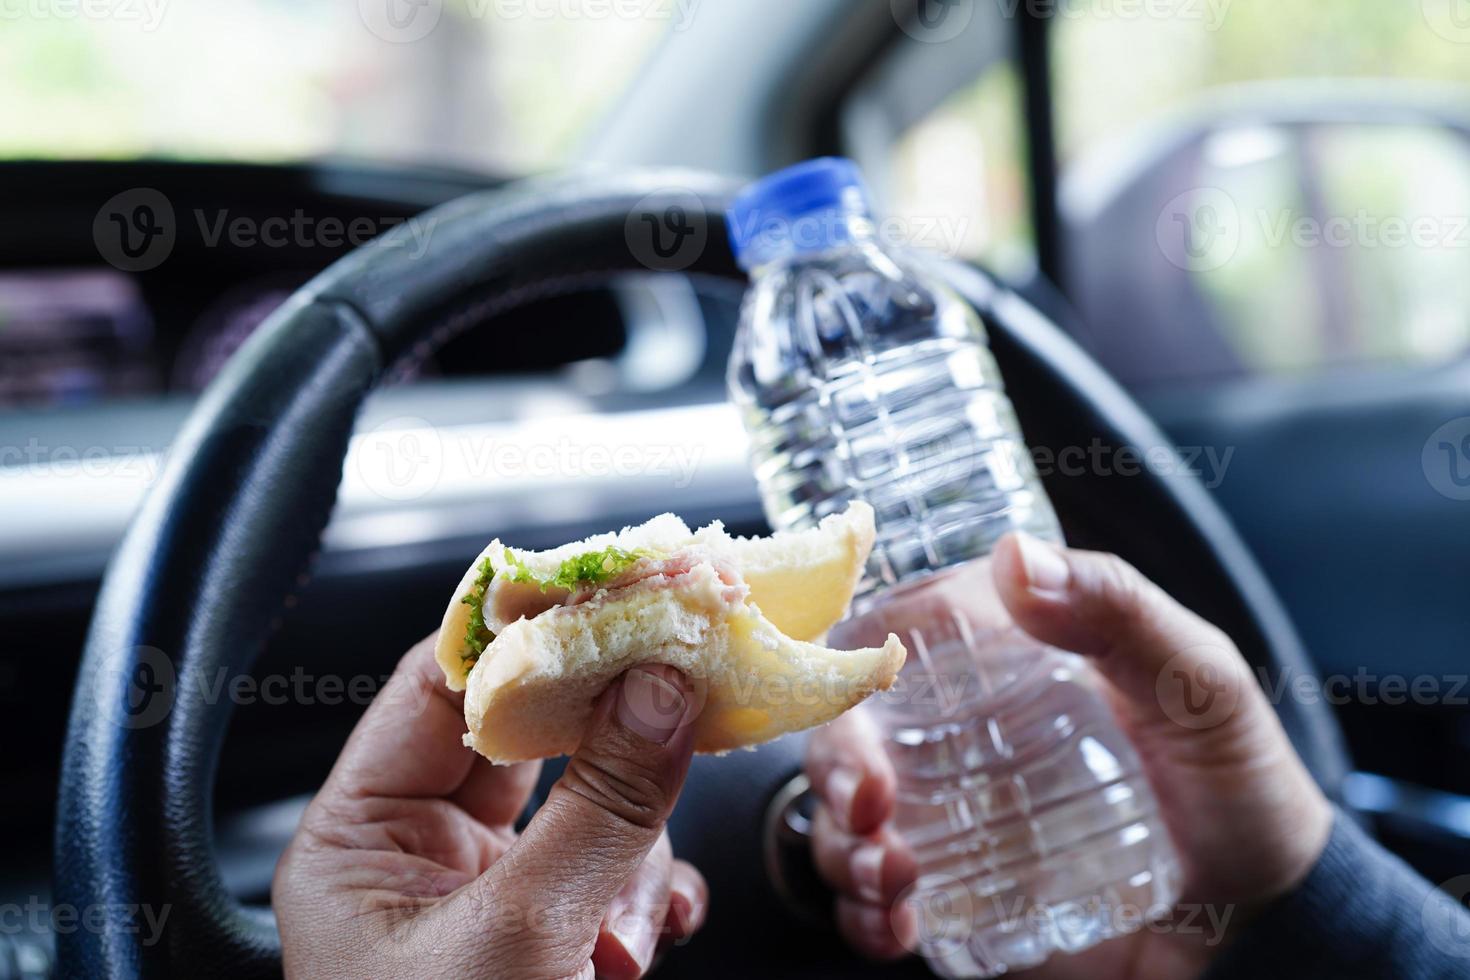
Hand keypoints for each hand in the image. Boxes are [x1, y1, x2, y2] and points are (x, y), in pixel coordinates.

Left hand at [273, 635, 707, 978]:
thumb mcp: (519, 936)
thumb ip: (597, 808)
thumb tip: (660, 688)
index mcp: (359, 843)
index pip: (434, 689)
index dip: (520, 636)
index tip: (605, 594)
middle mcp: (422, 862)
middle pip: (532, 742)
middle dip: (606, 745)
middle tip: (673, 696)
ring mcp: (491, 904)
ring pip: (591, 812)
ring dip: (634, 856)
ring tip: (626, 928)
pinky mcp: (552, 945)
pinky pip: (619, 877)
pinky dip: (650, 899)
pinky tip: (655, 929)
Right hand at [806, 532, 1333, 977]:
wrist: (1266, 928)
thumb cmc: (1240, 786)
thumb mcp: (1198, 684)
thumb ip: (1120, 611)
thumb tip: (1014, 556)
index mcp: (1008, 663)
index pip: (899, 635)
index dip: (853, 655)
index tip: (851, 687)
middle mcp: (964, 735)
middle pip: (852, 730)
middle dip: (837, 766)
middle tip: (869, 803)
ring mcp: (956, 817)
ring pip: (848, 817)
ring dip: (842, 846)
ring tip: (892, 879)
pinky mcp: (957, 894)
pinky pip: (876, 901)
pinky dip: (863, 915)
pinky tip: (894, 924)